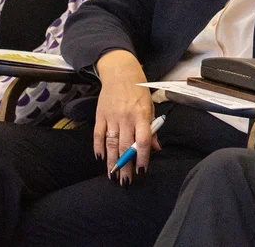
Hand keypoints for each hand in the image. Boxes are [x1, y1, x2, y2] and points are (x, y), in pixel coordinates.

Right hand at [94, 50, 158, 183]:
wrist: (120, 73)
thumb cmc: (138, 91)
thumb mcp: (150, 107)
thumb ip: (152, 128)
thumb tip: (156, 148)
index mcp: (142, 115)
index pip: (143, 140)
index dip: (143, 157)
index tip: (142, 170)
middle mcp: (126, 117)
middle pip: (125, 146)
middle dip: (125, 166)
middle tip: (126, 182)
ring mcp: (112, 117)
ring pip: (111, 144)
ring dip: (112, 161)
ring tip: (112, 176)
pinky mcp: (100, 116)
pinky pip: (98, 135)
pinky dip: (98, 147)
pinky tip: (100, 158)